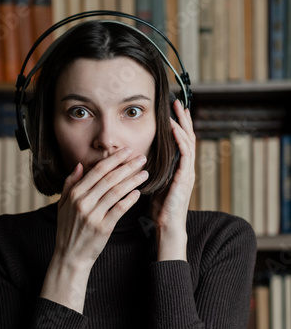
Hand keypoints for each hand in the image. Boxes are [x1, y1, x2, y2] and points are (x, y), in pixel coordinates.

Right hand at [40, 147, 148, 311]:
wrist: (70, 257)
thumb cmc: (68, 230)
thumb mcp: (63, 205)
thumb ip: (70, 184)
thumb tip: (81, 165)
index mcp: (74, 194)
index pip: (97, 171)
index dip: (114, 159)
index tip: (127, 151)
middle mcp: (83, 202)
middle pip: (109, 178)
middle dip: (127, 166)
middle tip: (142, 157)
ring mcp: (93, 215)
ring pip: (116, 192)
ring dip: (132, 180)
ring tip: (145, 173)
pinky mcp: (103, 228)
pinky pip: (119, 210)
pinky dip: (129, 200)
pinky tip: (138, 192)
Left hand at [151, 100, 195, 260]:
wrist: (167, 226)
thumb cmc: (160, 208)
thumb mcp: (155, 183)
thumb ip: (154, 169)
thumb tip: (141, 157)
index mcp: (180, 168)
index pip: (181, 141)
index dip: (178, 125)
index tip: (172, 111)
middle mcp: (187, 168)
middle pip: (188, 137)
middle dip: (183, 119)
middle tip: (178, 102)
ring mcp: (188, 172)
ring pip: (189, 142)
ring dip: (183, 124)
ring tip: (178, 109)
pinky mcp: (184, 178)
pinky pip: (185, 155)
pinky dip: (180, 140)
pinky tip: (174, 129)